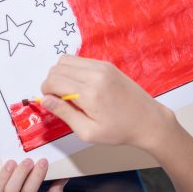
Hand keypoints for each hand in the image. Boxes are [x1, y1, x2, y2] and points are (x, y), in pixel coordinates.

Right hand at [40, 56, 175, 151]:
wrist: (148, 121)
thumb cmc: (118, 131)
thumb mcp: (87, 131)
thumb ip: (63, 113)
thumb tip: (44, 100)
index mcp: (89, 93)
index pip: (53, 81)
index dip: (46, 92)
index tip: (53, 103)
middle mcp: (95, 74)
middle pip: (57, 68)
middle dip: (52, 83)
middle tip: (62, 99)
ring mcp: (102, 66)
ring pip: (65, 60)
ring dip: (62, 75)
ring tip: (71, 92)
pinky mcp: (107, 64)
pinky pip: (79, 60)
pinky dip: (73, 71)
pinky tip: (82, 86)